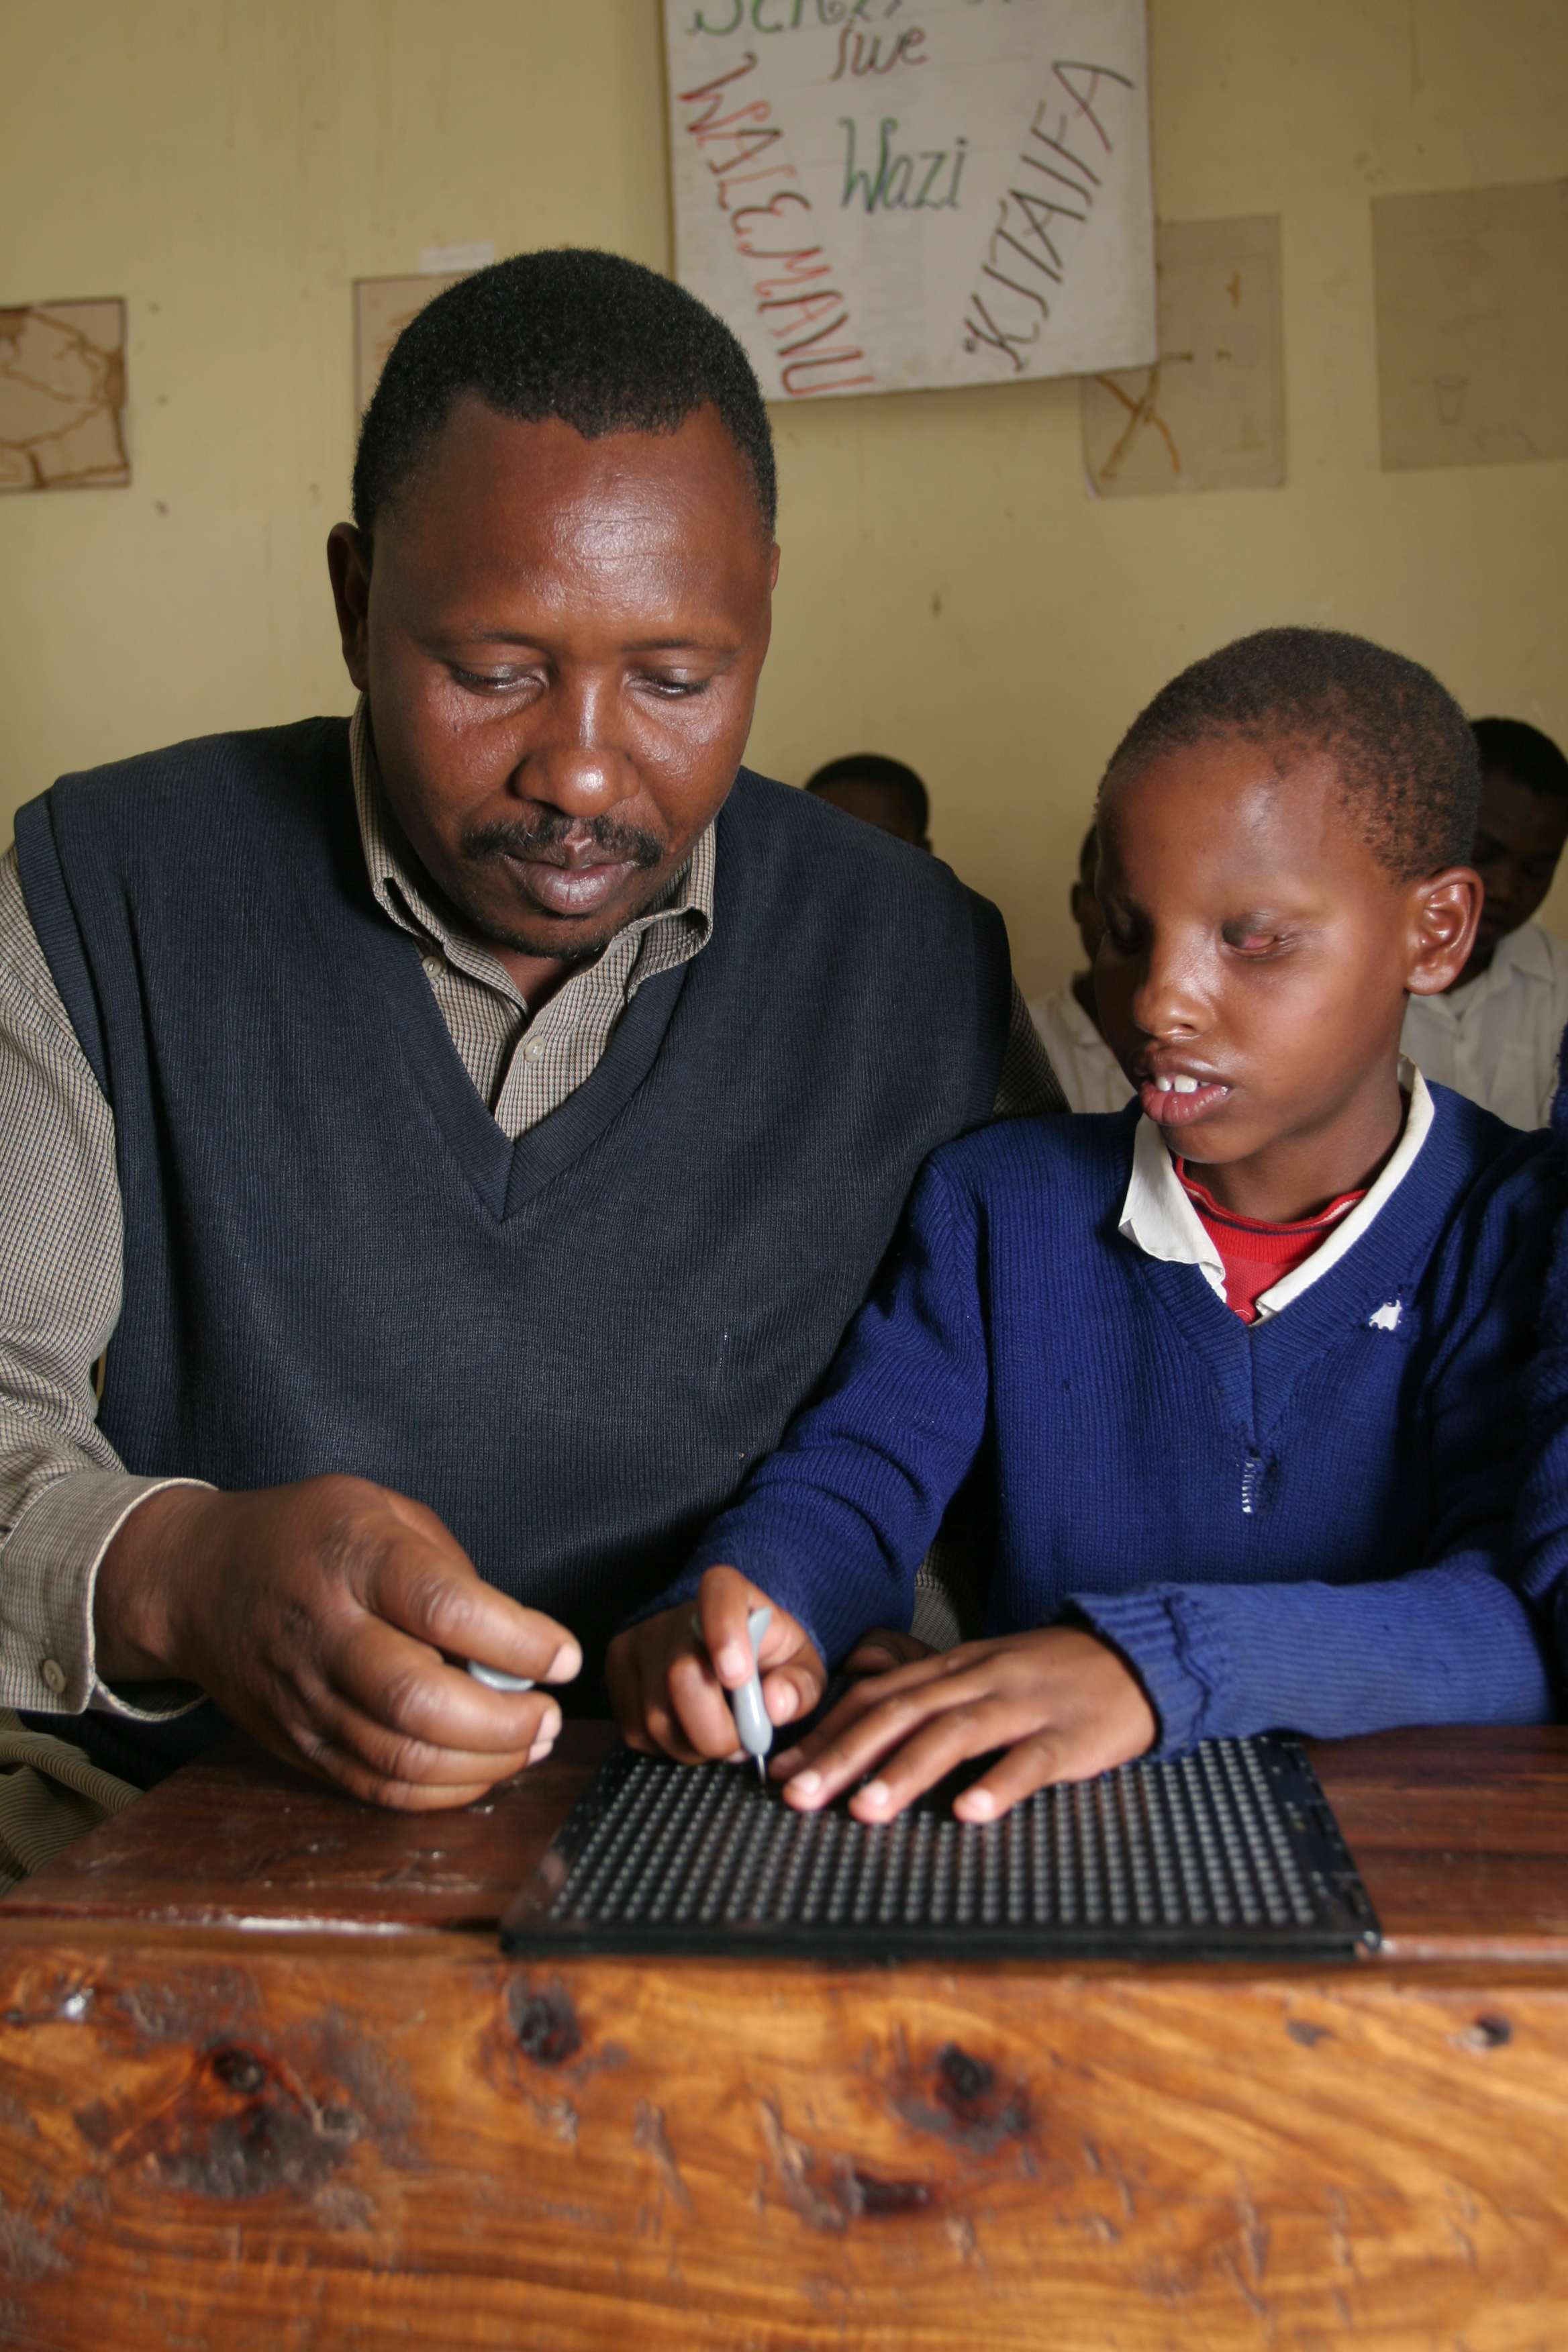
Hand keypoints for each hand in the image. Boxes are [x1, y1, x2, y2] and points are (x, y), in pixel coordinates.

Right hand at [93, 1477, 581, 1809]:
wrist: (197, 1581)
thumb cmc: (302, 1536)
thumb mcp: (379, 1509)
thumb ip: (449, 1567)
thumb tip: (516, 1639)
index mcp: (354, 1558)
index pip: (443, 1608)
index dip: (516, 1641)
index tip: (564, 1655)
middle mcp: (326, 1633)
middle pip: (418, 1701)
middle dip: (504, 1722)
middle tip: (550, 1714)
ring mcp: (307, 1698)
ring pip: (401, 1758)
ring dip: (484, 1764)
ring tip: (530, 1742)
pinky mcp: (300, 1744)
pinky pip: (377, 1786)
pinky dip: (441, 1791)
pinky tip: (481, 1768)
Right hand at [605, 1563, 824, 1764]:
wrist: (723, 1646)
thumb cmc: (765, 1655)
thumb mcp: (799, 1664)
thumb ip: (799, 1685)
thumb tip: (776, 1706)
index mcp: (727, 1592)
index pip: (720, 1597)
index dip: (725, 1634)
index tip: (738, 1674)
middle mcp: (673, 1613)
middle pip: (682, 1677)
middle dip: (717, 1731)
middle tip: (743, 1742)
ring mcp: (638, 1640)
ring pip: (656, 1716)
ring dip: (694, 1747)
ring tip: (719, 1738)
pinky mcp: (617, 1670)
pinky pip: (635, 1730)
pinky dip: (667, 1748)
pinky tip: (689, 1734)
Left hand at [772, 1627, 1155, 1823]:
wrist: (1133, 1657)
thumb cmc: (1048, 1673)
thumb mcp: (981, 1666)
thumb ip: (926, 1682)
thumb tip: (861, 1685)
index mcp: (953, 1668)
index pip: (876, 1696)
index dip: (826, 1732)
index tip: (782, 1771)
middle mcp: (979, 1680)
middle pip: (901, 1714)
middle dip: (844, 1757)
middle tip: (798, 1797)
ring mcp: (1025, 1705)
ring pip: (955, 1735)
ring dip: (905, 1773)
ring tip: (864, 1811)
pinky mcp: (1070, 1736)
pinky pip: (1031, 1761)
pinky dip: (999, 1785)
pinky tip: (970, 1813)